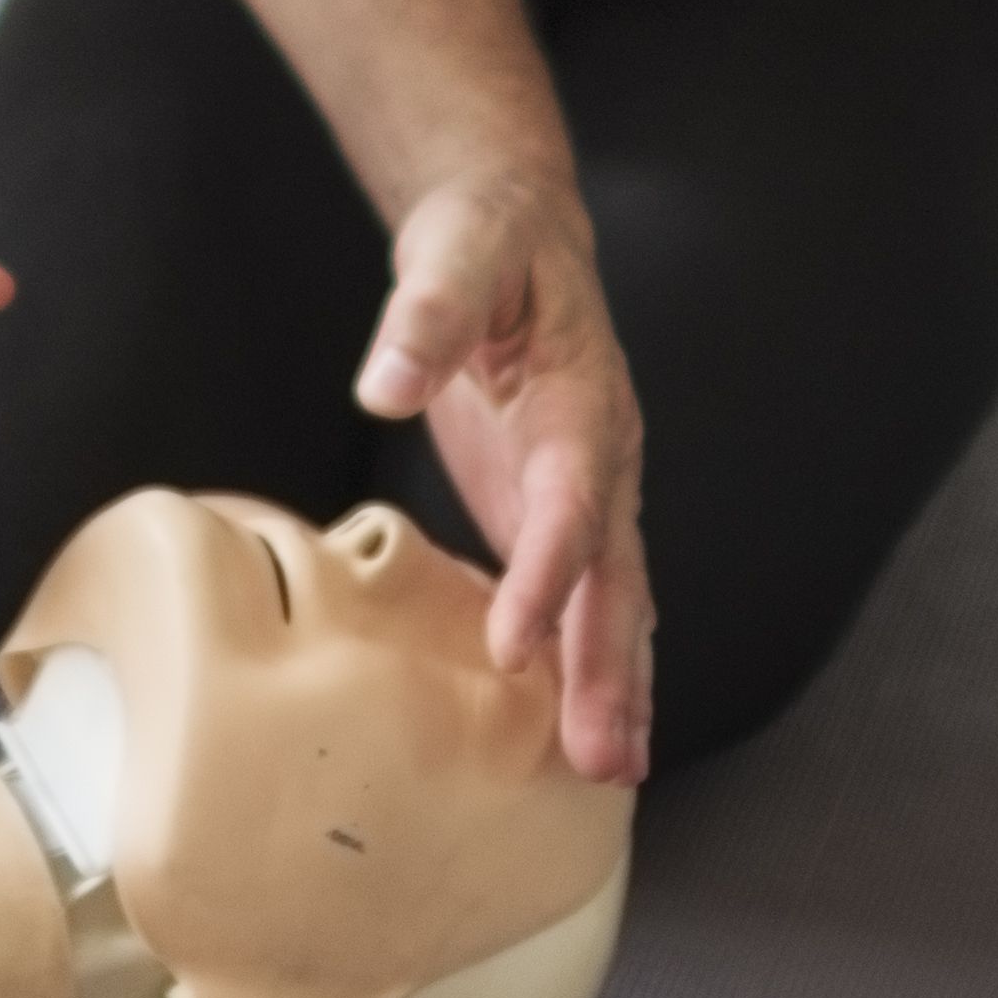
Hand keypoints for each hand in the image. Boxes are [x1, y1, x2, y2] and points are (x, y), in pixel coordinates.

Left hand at [355, 169, 653, 777]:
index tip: (516, 646)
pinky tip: (587, 729)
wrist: (516, 226)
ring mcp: (588, 488)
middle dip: (608, 667)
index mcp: (582, 399)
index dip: (548, 576)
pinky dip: (591, 662)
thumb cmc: (485, 238)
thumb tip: (383, 386)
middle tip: (600, 756)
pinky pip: (587, 596)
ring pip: (615, 600)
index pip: (571, 500)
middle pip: (614, 575)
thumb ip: (424, 315)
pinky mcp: (557, 506)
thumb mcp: (453, 251)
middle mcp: (602, 455)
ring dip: (614, 684)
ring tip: (613, 771)